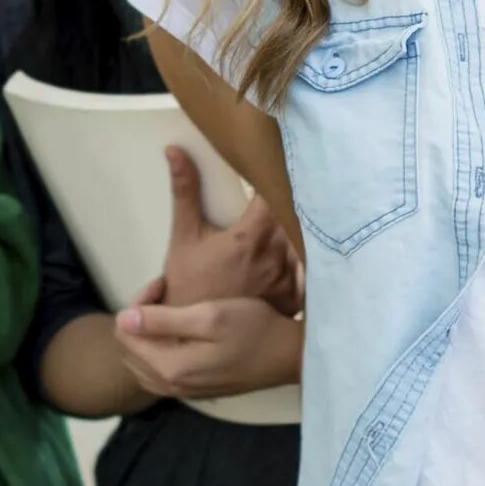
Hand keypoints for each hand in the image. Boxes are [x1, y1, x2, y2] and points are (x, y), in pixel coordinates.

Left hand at [114, 292, 302, 401]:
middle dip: (138, 318)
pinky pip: (158, 372)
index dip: (137, 303)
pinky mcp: (196, 389)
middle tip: (165, 293)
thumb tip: (122, 320)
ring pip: (141, 364)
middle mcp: (171, 386)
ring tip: (169, 309)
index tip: (163, 284)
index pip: (125, 334)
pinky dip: (158, 350)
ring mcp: (184, 391)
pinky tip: (179, 331)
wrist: (289, 356)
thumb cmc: (253, 328)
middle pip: (129, 351)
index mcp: (170, 367)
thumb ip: (162, 320)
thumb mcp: (209, 315)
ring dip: (147, 334)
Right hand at [156, 146, 301, 311]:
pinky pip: (308, 272)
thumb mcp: (184, 235)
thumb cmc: (188, 284)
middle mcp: (274, 256)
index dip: (281, 180)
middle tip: (287, 192)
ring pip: (305, 242)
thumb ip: (185, 190)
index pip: (279, 194)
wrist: (192, 334)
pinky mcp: (293, 299)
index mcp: (250, 236)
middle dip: (291, 204)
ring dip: (299, 231)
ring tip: (292, 225)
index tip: (277, 170)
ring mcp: (286, 279)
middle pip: (297, 216)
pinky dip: (304, 261)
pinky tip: (299, 255)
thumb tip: (176, 151)